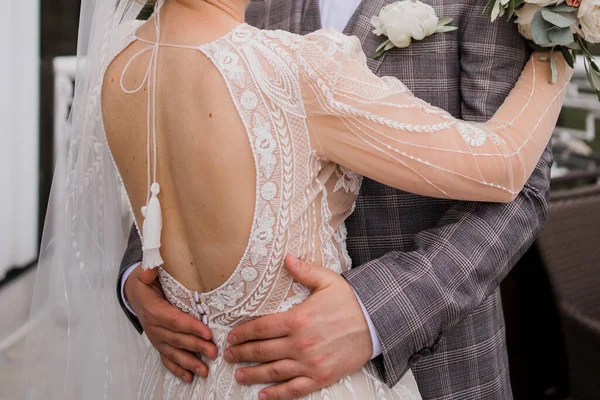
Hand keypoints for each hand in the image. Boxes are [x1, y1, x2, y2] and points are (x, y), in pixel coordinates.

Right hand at [124, 265, 217, 382]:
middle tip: (213, 352)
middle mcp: (154, 327)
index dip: (191, 327)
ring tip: (205, 371)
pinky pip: (167, 359)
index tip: (207, 332)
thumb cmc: (144, 283)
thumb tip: (152, 268)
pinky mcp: (159, 344)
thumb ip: (149, 270)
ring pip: (174, 352)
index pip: (175, 320)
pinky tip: (189, 377)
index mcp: (154, 310)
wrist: (133, 295)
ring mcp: (156, 338)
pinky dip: (177, 369)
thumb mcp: (144, 273)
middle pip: (177, 339)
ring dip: (189, 362)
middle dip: (196, 346)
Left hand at [224, 256, 372, 399]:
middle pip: (262, 351)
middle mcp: (300, 343)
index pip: (261, 328)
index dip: (242, 333)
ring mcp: (310, 363)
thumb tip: (286, 258)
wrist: (376, 323)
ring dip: (253, 374)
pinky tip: (263, 395)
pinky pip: (294, 389)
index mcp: (298, 318)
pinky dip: (277, 395)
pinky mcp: (321, 377)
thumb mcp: (328, 280)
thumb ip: (304, 271)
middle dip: (242, 354)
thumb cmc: (350, 301)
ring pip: (273, 372)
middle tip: (229, 355)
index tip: (231, 337)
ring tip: (239, 375)